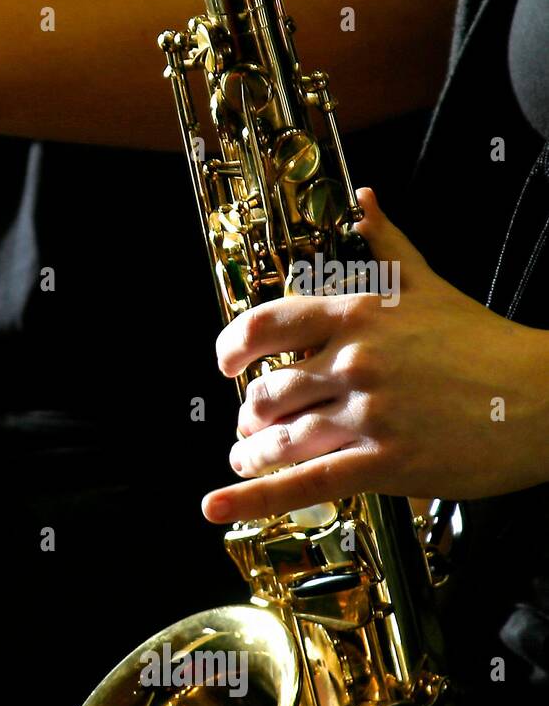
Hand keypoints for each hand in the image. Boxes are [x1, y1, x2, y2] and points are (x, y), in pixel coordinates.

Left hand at [202, 188, 548, 523]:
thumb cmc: (487, 343)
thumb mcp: (428, 284)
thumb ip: (386, 244)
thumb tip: (364, 200)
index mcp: (357, 316)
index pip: (265, 326)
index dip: (232, 348)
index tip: (226, 364)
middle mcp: (354, 362)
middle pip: (268, 393)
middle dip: (251, 414)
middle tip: (252, 423)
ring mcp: (368, 414)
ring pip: (281, 439)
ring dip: (253, 453)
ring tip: (246, 457)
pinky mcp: (385, 462)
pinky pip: (305, 483)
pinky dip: (254, 498)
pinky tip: (218, 506)